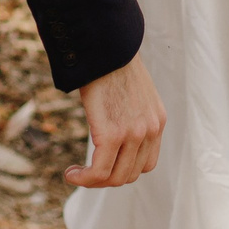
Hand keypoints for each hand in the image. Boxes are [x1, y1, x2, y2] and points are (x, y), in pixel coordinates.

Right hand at [66, 54, 163, 188]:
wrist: (104, 47)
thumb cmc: (112, 65)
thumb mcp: (133, 92)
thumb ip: (132, 113)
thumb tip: (116, 125)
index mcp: (157, 121)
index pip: (146, 164)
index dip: (123, 169)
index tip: (102, 165)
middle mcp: (150, 130)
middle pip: (130, 174)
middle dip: (106, 178)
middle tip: (85, 172)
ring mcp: (133, 134)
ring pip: (114, 177)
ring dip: (93, 181)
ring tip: (76, 174)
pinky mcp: (112, 134)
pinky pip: (99, 171)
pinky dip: (84, 178)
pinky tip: (71, 173)